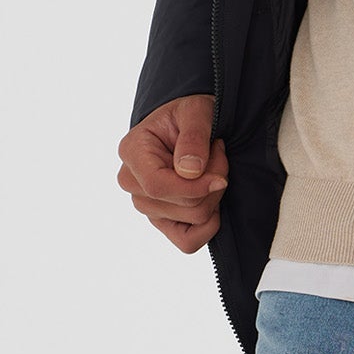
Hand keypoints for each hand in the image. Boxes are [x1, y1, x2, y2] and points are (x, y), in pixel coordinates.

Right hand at [117, 93, 229, 253]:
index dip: (194, 188)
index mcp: (132, 152)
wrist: (187, 123)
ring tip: (214, 167)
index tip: (221, 178)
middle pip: (181, 206)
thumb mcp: (196, 111)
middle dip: (212, 183)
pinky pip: (188, 241)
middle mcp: (132, 182)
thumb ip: (193, 136)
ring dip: (214, 196)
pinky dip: (209, 225)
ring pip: (192, 220)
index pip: (157, 186)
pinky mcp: (162, 220)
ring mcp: (145, 204)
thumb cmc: (189, 114)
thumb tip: (189, 171)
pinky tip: (212, 197)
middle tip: (219, 154)